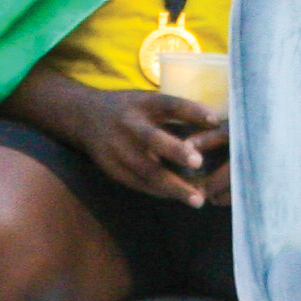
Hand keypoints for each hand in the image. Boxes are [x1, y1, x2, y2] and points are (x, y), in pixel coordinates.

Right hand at [65, 85, 228, 208]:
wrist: (84, 117)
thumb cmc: (129, 109)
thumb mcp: (148, 102)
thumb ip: (175, 115)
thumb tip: (216, 127)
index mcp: (143, 103)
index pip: (169, 104)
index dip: (192, 111)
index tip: (216, 120)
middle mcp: (129, 124)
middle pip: (152, 138)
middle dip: (175, 151)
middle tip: (198, 163)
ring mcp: (117, 147)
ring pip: (145, 169)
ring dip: (172, 186)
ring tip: (197, 199)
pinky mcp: (111, 168)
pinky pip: (138, 183)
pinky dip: (159, 192)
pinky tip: (176, 198)